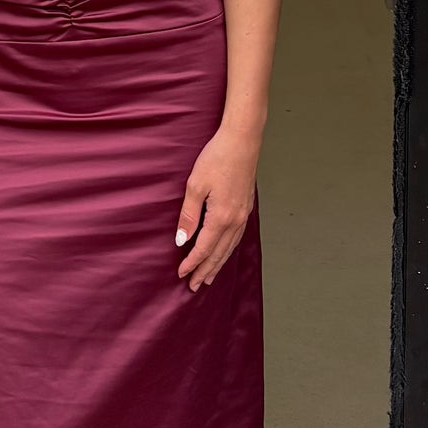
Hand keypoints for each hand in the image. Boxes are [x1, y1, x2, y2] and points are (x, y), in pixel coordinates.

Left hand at [175, 130, 257, 289]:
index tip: (181, 274)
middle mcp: (236, 220)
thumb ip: (188, 215)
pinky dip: (228, 250)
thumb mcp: (195, 185)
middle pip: (219, 253)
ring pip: (230, 247)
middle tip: (195, 286)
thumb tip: (182, 240)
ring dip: (218, 264)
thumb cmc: (217, 158)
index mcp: (221, 217)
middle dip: (206, 271)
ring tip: (209, 277)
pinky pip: (237, 237)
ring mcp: (243, 215)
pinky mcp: (246, 208)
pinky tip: (224, 252)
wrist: (242, 141)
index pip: (204, 248)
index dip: (192, 263)